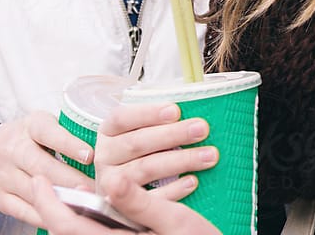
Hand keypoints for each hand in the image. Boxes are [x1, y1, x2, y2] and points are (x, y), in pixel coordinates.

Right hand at [0, 111, 95, 226]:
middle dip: (73, 180)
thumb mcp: (40, 124)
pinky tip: (66, 216)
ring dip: (62, 200)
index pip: (49, 133)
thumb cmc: (23, 138)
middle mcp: (15, 150)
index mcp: (30, 126)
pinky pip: (25, 211)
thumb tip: (103, 147)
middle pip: (45, 168)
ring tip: (88, 205)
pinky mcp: (1, 199)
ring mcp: (5, 176)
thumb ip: (65, 134)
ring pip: (36, 192)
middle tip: (98, 188)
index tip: (90, 156)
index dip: (69, 145)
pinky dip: (47, 216)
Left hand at [32, 175, 220, 234]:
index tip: (40, 180)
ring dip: (68, 215)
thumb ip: (140, 202)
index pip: (67, 226)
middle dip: (51, 208)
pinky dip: (86, 222)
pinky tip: (94, 208)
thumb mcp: (176, 220)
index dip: (48, 203)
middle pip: (67, 233)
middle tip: (45, 181)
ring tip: (66, 193)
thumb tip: (111, 178)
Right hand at [93, 103, 216, 201]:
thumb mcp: (141, 131)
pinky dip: (172, 190)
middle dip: (172, 135)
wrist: (123, 192)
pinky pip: (150, 198)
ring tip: (209, 155)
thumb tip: (191, 105)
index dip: (148, 114)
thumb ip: (160, 120)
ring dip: (180, 160)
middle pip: (137, 143)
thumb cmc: (142, 150)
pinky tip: (193, 181)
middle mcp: (104, 157)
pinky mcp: (123, 208)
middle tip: (202, 128)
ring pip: (145, 169)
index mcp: (107, 132)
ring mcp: (111, 183)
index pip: (122, 118)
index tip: (176, 110)